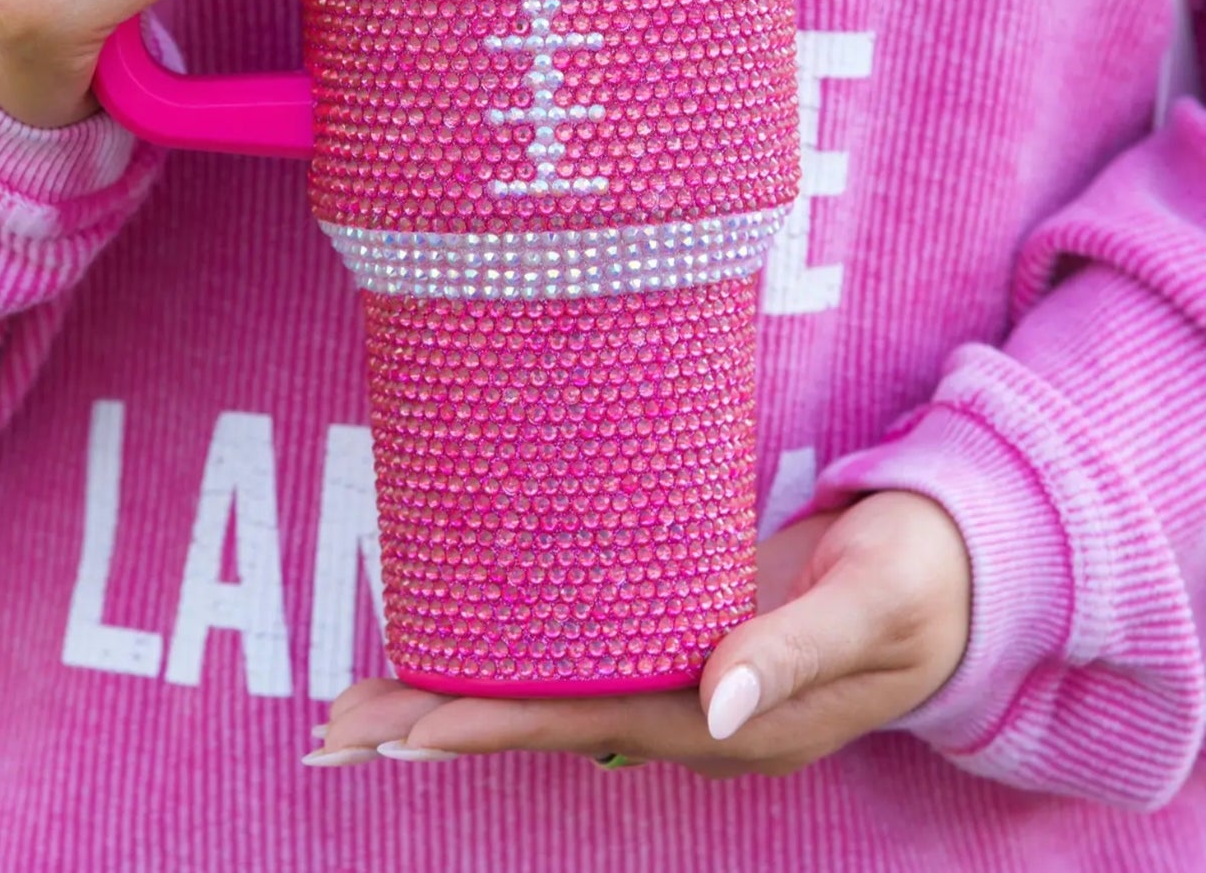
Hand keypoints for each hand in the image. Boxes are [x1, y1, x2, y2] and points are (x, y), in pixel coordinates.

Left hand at [312, 491, 969, 776]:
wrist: (963, 572)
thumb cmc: (922, 579)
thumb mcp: (871, 607)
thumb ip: (793, 654)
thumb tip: (714, 704)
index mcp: (733, 724)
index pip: (590, 722)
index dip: (495, 724)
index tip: (405, 728)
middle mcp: (698, 718)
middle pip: (550, 724)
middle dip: (443, 724)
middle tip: (338, 723)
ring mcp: (692, 685)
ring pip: (559, 698)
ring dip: (466, 697)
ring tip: (369, 701)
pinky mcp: (692, 642)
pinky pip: (589, 663)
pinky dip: (523, 664)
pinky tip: (475, 650)